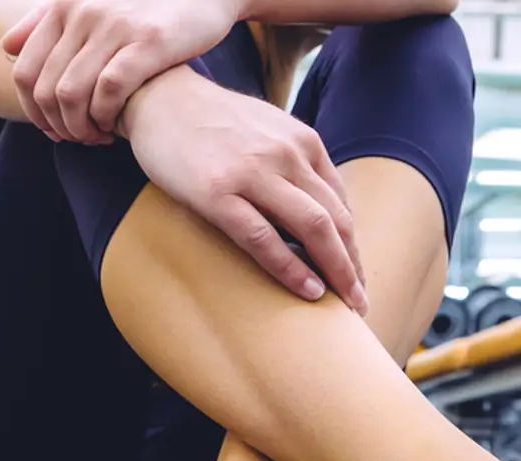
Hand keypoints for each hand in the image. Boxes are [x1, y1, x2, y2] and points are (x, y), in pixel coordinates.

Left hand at [1, 0, 243, 143]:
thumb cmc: (143, 9)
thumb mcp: (91, 6)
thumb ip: (45, 22)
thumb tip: (6, 47)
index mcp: (63, 6)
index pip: (23, 73)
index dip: (33, 112)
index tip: (53, 130)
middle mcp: (83, 11)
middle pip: (44, 90)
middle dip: (57, 127)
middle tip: (77, 139)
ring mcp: (114, 25)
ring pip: (70, 95)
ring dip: (79, 128)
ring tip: (96, 137)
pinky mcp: (147, 41)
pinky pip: (107, 92)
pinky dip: (105, 117)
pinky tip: (114, 126)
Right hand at [122, 67, 364, 311]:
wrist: (160, 97)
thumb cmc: (210, 122)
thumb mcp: (266, 131)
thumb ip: (292, 162)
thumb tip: (313, 206)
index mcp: (303, 142)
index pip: (341, 203)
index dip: (353, 245)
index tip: (355, 275)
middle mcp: (287, 155)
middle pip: (336, 219)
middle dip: (353, 265)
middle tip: (360, 302)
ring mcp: (253, 173)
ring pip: (312, 228)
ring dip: (336, 270)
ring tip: (347, 304)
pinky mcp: (217, 193)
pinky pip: (263, 238)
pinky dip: (291, 268)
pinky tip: (308, 291)